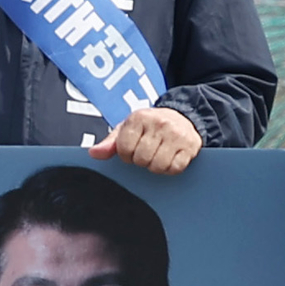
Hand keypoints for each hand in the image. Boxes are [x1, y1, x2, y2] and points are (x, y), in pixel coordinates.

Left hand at [88, 103, 202, 175]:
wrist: (182, 116)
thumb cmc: (150, 126)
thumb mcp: (128, 129)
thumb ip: (110, 143)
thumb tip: (93, 153)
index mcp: (139, 118)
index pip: (124, 149)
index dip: (126, 155)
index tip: (133, 150)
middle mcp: (159, 123)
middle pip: (141, 159)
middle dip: (142, 161)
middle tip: (148, 152)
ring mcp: (176, 134)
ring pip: (158, 166)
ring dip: (156, 166)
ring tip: (158, 155)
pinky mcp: (190, 145)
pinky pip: (175, 168)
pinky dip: (171, 168)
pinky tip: (170, 158)